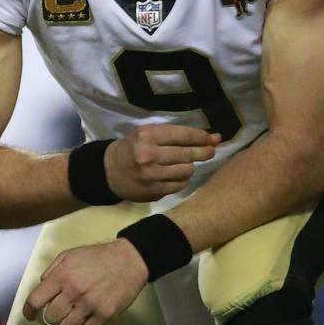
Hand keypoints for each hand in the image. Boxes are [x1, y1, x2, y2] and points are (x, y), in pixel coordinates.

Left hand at [23, 239, 149, 324]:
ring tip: (75, 315)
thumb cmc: (98, 256)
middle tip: (60, 310)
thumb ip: (53, 270)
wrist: (129, 260)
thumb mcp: (70, 255)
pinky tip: (88, 318)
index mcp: (62, 275)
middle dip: (52, 316)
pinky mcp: (104, 315)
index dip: (29, 311)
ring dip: (67, 324)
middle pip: (50, 318)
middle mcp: (74, 292)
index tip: (30, 315)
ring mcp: (90, 305)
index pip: (36, 300)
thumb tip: (42, 286)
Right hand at [104, 124, 220, 201]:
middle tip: (210, 151)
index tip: (213, 138)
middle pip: (187, 154)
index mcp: (148, 135)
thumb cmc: (132, 148)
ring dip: (190, 167)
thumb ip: (177, 135)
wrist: (110, 171)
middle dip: (203, 152)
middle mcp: (149, 154)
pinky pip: (179, 185)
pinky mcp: (153, 190)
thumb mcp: (148, 134)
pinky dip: (182, 179)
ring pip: (186, 171)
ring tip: (185, 164)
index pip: (183, 135)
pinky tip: (177, 175)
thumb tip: (212, 138)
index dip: (201, 137)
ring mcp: (151, 175)